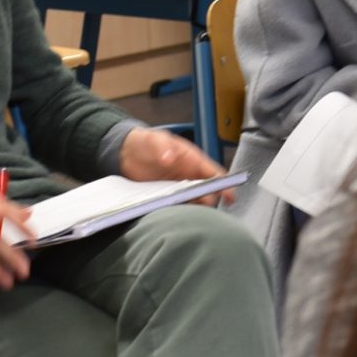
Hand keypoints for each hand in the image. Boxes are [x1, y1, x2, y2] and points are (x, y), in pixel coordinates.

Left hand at [118, 128, 232, 207]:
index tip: (230, 195)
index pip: (214, 173)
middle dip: (210, 200)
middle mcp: (189, 175)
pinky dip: (180, 211)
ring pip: (194, 200)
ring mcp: (178, 187)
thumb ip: (163, 147)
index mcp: (193, 160)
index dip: (225, 184)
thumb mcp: (155, 140)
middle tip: (204, 208)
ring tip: (192, 217)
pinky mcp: (167, 196)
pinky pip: (178, 206)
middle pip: (207, 190)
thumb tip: (169, 159)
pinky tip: (177, 217)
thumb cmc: (146, 142)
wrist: (125, 153)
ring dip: (195, 208)